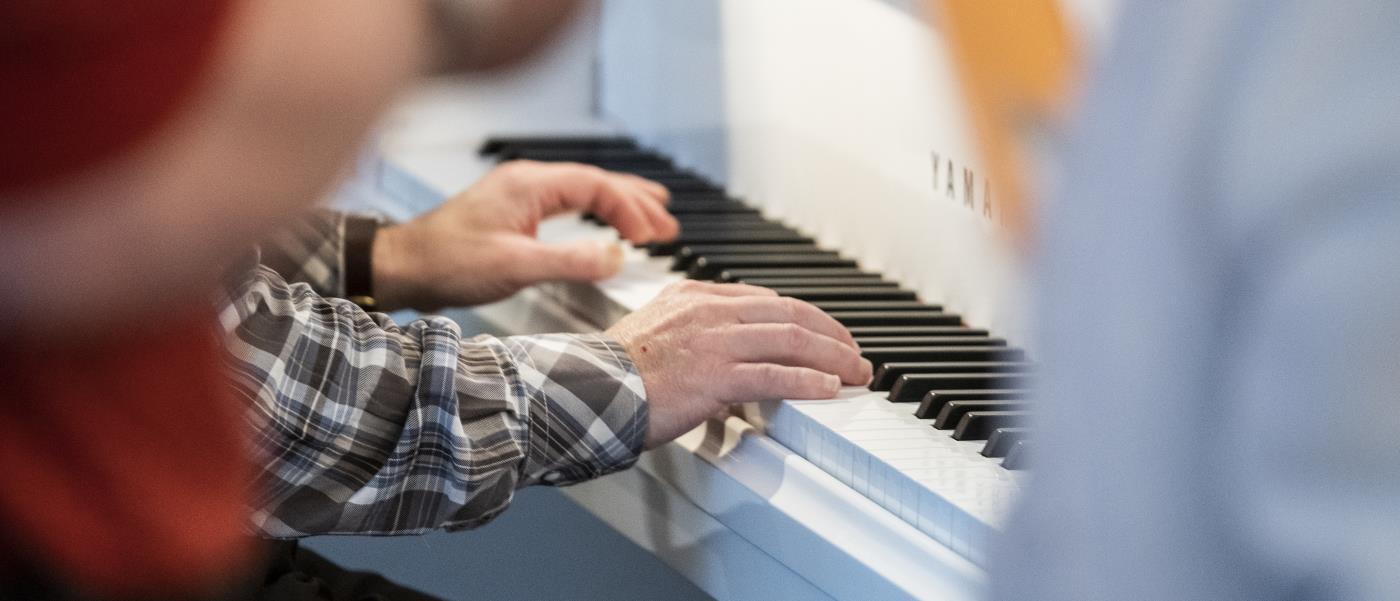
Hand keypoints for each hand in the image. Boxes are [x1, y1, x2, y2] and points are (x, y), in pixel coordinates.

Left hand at [372, 160, 678, 309]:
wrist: (402, 268)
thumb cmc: (446, 262)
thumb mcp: (516, 266)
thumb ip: (570, 261)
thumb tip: (617, 258)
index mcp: (529, 185)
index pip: (596, 186)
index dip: (630, 209)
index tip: (653, 236)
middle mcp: (526, 182)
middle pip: (595, 181)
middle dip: (635, 201)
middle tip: (668, 224)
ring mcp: (518, 196)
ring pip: (581, 190)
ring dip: (618, 204)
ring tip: (652, 218)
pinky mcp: (512, 213)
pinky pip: (566, 203)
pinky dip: (594, 212)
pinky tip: (604, 224)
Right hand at [605, 281, 873, 448]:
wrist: (586, 390)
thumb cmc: (613, 372)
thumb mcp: (655, 330)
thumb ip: (693, 330)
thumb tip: (727, 349)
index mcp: (694, 295)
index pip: (766, 299)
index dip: (806, 316)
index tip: (826, 333)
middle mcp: (708, 310)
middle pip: (788, 313)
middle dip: (830, 334)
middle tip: (854, 353)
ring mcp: (714, 341)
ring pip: (790, 339)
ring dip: (832, 357)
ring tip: (854, 372)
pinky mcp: (715, 375)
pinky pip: (775, 375)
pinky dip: (808, 381)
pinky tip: (828, 388)